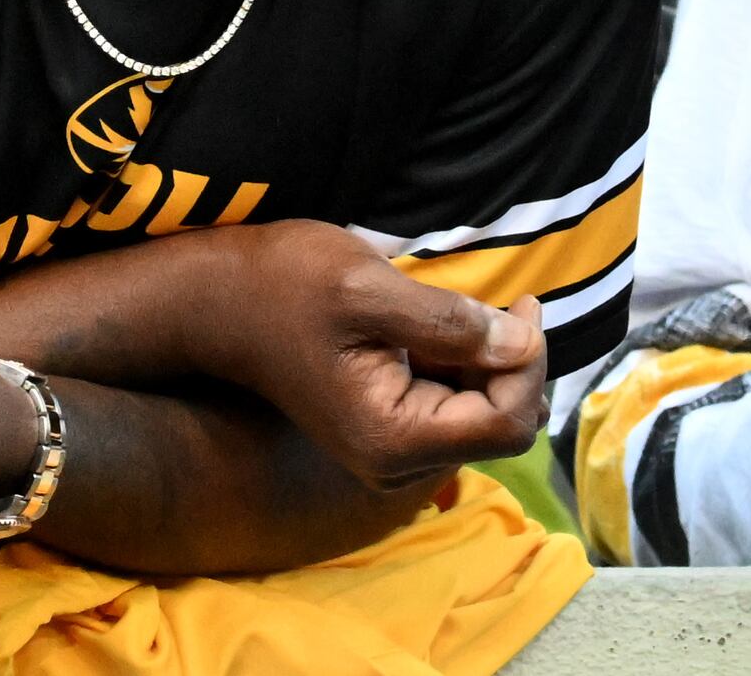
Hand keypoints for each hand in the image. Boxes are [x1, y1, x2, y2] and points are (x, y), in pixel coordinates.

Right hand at [181, 223, 549, 491]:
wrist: (220, 301)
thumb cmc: (285, 286)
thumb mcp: (368, 289)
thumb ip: (450, 323)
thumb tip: (522, 344)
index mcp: (392, 439)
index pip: (506, 422)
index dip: (530, 363)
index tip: (521, 303)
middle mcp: (394, 463)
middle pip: (501, 425)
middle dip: (517, 365)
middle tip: (509, 304)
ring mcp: (390, 453)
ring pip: (484, 418)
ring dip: (495, 366)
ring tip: (476, 312)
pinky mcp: (388, 432)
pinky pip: (456, 410)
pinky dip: (470, 369)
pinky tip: (454, 330)